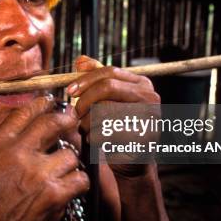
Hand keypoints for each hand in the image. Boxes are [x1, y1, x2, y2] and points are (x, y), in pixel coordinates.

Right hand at [0, 96, 88, 220]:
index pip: (24, 112)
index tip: (51, 102)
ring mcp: (36, 173)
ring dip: (69, 163)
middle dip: (67, 120)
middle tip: (72, 122)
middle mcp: (15, 154)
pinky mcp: (53, 194)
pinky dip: (78, 184)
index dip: (43, 104)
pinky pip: (80, 178)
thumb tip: (27, 126)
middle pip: (52, 123)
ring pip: (70, 154)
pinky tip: (69, 189)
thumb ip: (3, 144)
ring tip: (62, 173)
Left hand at [68, 55, 160, 177]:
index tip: (70, 90)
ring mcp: (151, 117)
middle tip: (75, 113)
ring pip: (105, 110)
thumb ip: (95, 79)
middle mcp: (150, 97)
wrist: (131, 160)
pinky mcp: (144, 138)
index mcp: (142, 84)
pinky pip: (107, 132)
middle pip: (108, 88)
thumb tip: (80, 60)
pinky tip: (93, 140)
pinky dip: (93, 136)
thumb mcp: (106, 100)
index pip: (109, 72)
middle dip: (85, 100)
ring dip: (87, 122)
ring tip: (86, 129)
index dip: (86, 80)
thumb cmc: (116, 127)